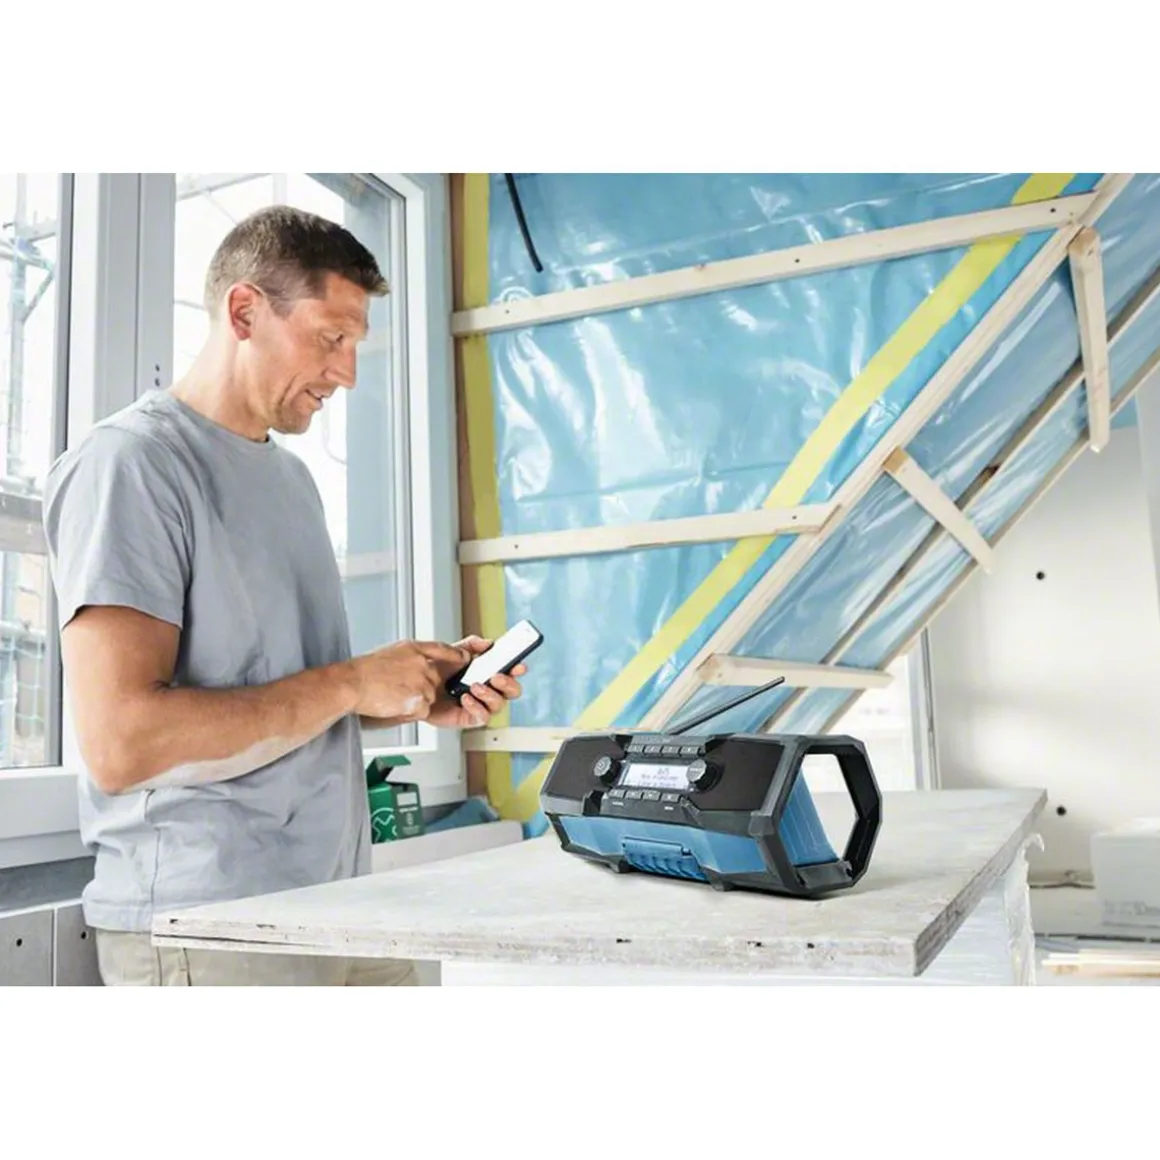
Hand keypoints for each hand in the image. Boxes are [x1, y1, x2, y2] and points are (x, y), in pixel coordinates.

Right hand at [349, 640, 471, 721]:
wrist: (353, 684)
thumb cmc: (366, 671)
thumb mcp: (393, 651)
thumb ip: (414, 655)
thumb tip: (425, 661)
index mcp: (415, 649)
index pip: (444, 649)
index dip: (456, 655)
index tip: (464, 658)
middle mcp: (423, 664)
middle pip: (436, 680)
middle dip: (422, 687)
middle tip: (399, 688)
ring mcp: (423, 682)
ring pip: (430, 697)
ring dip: (415, 700)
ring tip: (393, 695)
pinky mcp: (420, 700)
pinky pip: (422, 710)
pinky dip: (410, 710)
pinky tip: (394, 703)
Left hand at [426, 634, 526, 728]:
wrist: (416, 687)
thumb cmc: (434, 671)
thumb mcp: (453, 651)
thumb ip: (470, 645)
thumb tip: (487, 643)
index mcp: (487, 673)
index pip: (510, 672)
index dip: (517, 669)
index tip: (518, 665)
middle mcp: (487, 690)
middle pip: (512, 691)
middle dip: (508, 684)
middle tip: (497, 677)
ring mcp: (479, 705)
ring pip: (499, 705)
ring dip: (490, 695)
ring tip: (475, 686)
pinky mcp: (469, 718)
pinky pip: (483, 718)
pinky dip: (477, 708)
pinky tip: (466, 698)